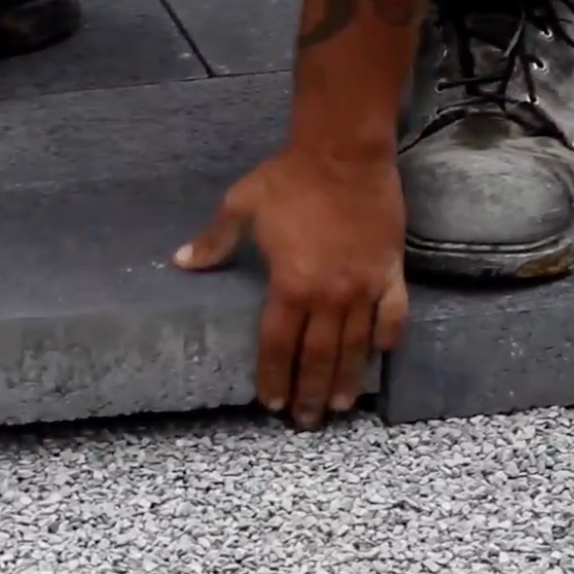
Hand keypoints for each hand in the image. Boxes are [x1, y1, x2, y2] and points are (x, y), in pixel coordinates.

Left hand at [172, 144, 410, 428]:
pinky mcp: (391, 272)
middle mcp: (328, 296)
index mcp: (289, 285)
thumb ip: (214, 240)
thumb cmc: (290, 178)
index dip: (273, 377)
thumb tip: (181, 261)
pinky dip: (386, 338)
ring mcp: (364, 287)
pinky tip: (380, 356)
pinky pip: (392, 316)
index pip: (278, 346)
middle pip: (318, 357)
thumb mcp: (241, 205)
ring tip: (340, 405)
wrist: (345, 152)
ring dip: (347, 379)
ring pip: (355, 346)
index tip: (269, 403)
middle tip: (305, 421)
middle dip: (309, 393)